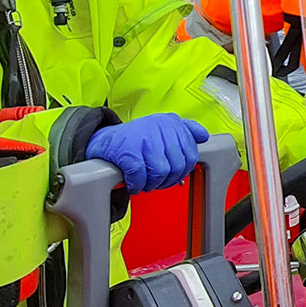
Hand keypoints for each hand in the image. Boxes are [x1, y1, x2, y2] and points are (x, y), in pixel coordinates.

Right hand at [85, 114, 210, 193]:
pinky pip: (140, 176)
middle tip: (157, 181)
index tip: (173, 175)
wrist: (103, 140)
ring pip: (161, 172)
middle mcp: (158, 127)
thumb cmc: (134, 139)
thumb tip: (203, 137)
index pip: (191, 153)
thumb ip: (185, 131)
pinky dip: (137, 184)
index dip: (183, 171)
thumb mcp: (162, 128)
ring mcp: (143, 138)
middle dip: (167, 180)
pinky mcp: (128, 151)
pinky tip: (133, 182)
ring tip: (144, 182)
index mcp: (170, 122)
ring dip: (151, 184)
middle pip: (177, 166)